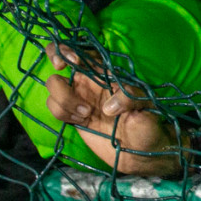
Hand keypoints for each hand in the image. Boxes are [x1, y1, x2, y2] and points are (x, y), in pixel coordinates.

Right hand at [44, 44, 181, 176]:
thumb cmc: (146, 124)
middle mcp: (90, 80)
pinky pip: (55, 107)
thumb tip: (108, 107)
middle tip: (61, 69)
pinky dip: (63, 112)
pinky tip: (81, 120)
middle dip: (55, 57)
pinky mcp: (71, 115)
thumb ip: (130, 98)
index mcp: (107, 72)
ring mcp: (78, 96)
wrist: (139, 152)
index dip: (72, 47)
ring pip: (54, 85)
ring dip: (64, 99)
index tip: (73, 60)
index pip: (86, 50)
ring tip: (86, 113)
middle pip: (60, 57)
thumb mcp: (146, 107)